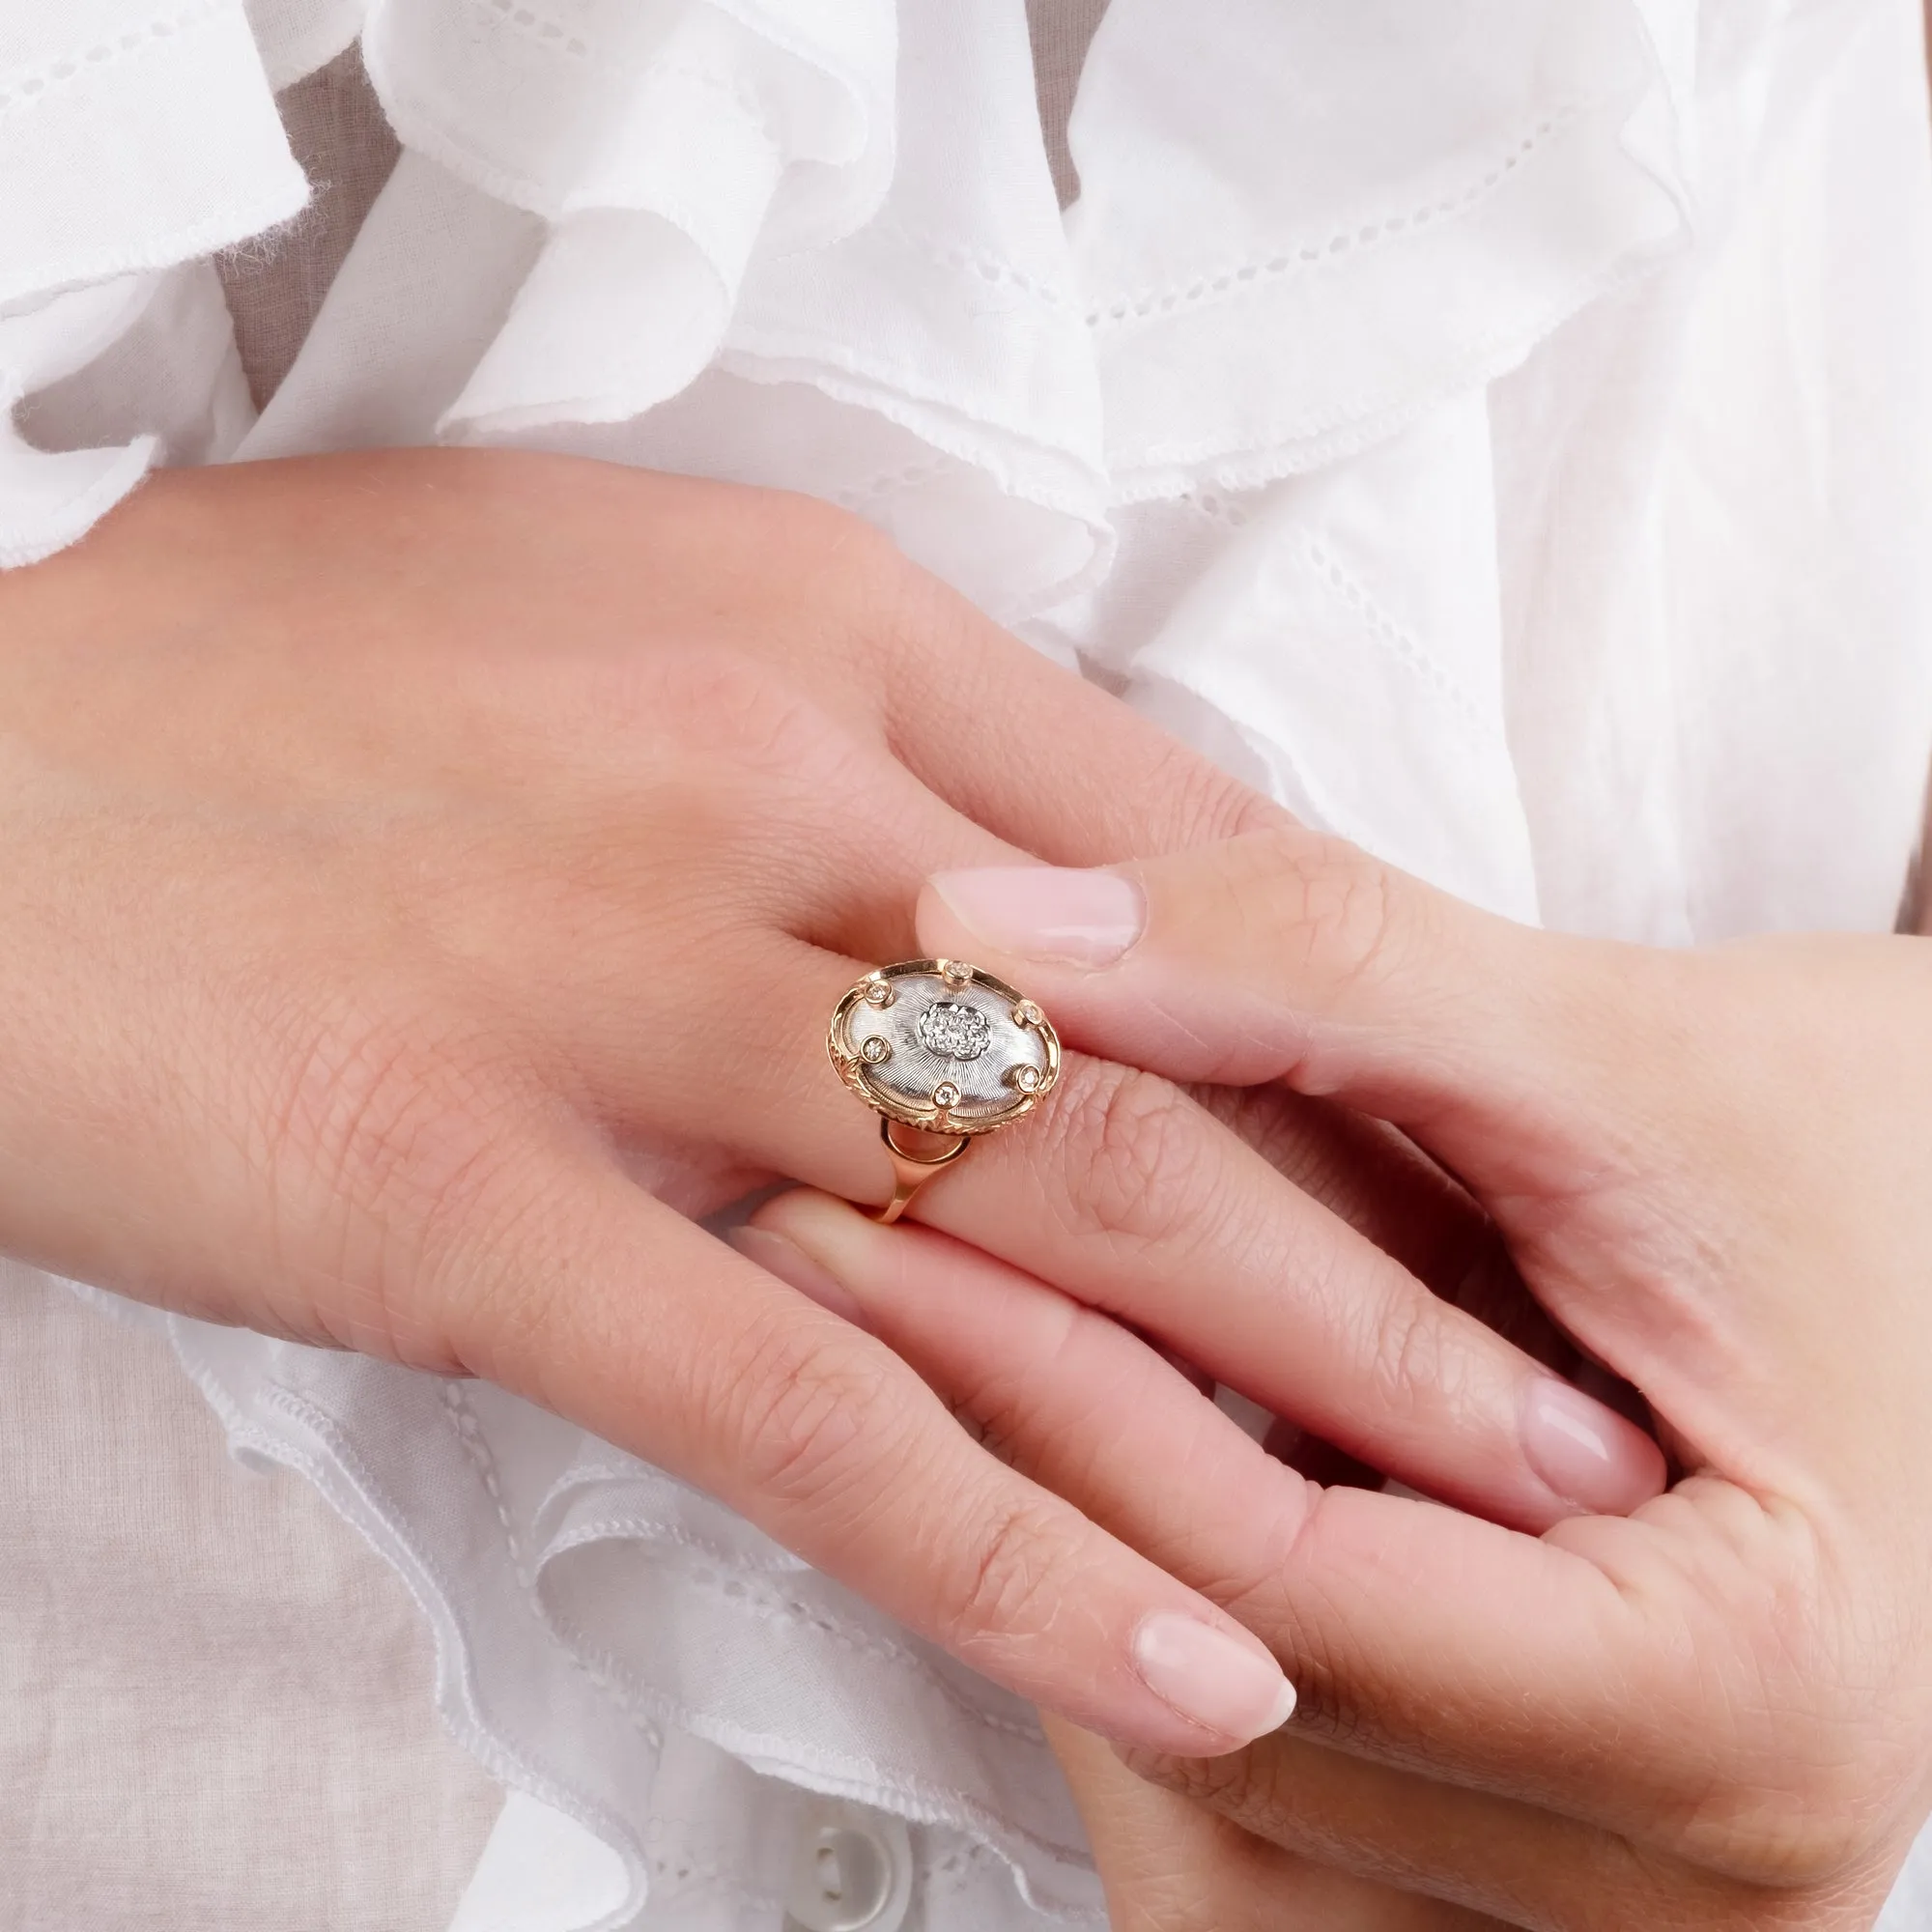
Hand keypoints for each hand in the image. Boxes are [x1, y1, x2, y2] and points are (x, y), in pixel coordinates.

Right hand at [0, 457, 1658, 1753]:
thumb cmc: (278, 667)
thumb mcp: (611, 606)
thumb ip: (856, 732)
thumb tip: (1064, 882)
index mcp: (815, 618)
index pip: (1190, 855)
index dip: (1353, 1042)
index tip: (1455, 1182)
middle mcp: (765, 780)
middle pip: (1178, 1055)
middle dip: (1400, 1243)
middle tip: (1569, 1399)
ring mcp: (622, 990)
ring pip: (1049, 1228)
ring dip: (1300, 1401)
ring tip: (1489, 1538)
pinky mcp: (471, 1195)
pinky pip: (810, 1405)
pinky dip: (1022, 1550)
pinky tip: (1202, 1661)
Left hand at [747, 829, 1931, 1924]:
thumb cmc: (1875, 1146)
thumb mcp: (1610, 1051)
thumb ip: (1307, 972)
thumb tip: (980, 942)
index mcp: (1763, 1704)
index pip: (1294, 1592)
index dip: (1057, 1392)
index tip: (863, 1216)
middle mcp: (1702, 1877)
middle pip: (1235, 1698)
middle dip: (1019, 1458)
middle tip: (834, 1241)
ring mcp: (1617, 1898)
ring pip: (1218, 1761)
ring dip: (1054, 1532)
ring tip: (912, 1310)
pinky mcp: (1546, 1850)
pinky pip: (1262, 1761)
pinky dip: (1140, 1589)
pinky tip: (1063, 1415)